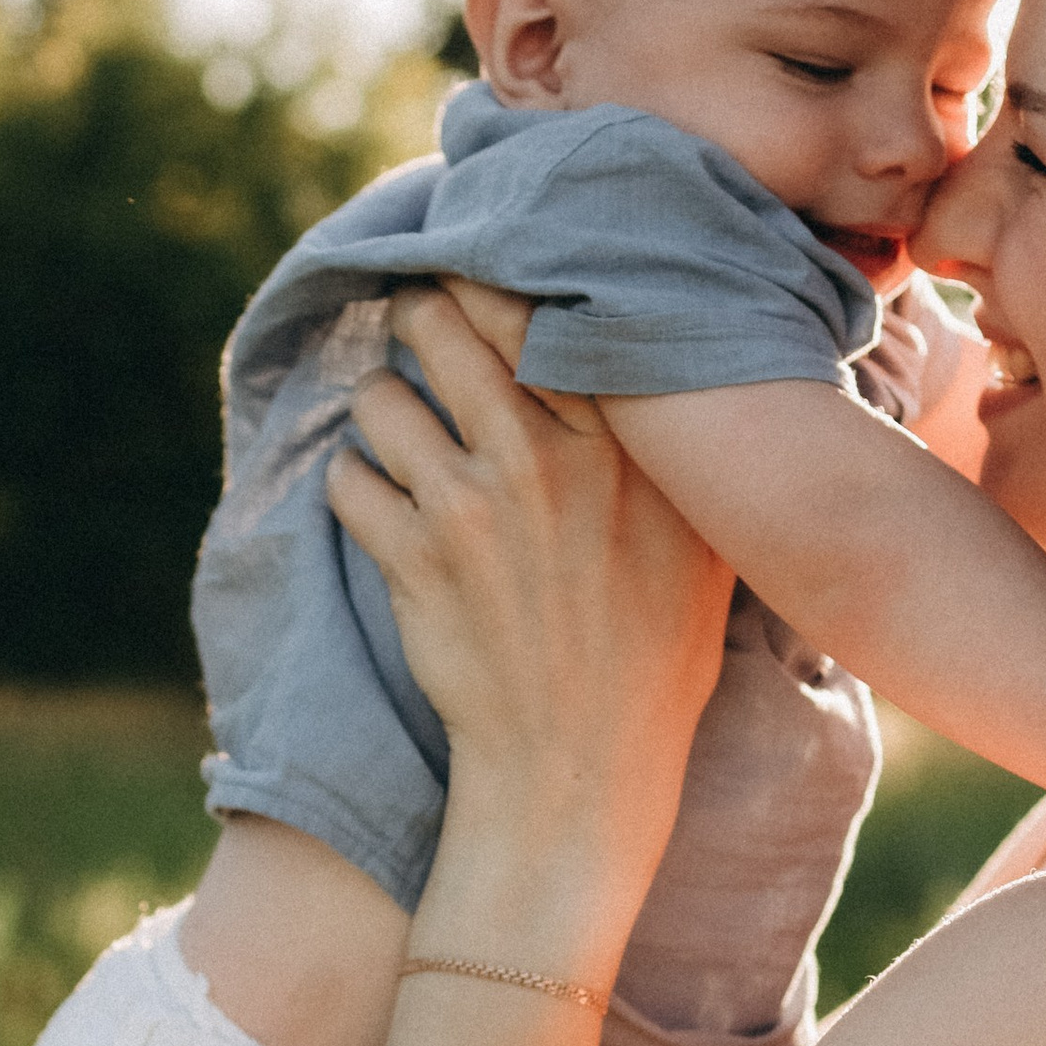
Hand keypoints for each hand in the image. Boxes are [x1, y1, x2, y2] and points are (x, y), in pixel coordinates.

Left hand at [326, 287, 729, 942]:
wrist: (583, 768)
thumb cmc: (652, 658)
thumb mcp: (699, 543)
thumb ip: (674, 450)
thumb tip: (661, 364)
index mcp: (624, 445)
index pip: (538, 309)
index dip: (490, 279)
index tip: (476, 276)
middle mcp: (545, 460)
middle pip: (443, 326)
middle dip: (418, 319)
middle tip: (417, 329)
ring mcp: (471, 509)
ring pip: (382, 397)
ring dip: (381, 411)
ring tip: (403, 436)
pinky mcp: (411, 560)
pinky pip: (347, 479)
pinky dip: (354, 486)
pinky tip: (384, 508)